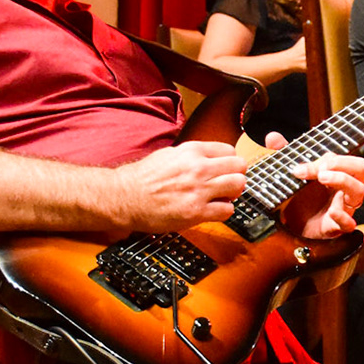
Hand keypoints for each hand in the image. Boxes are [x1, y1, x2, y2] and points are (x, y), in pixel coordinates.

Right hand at [114, 141, 247, 230]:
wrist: (124, 197)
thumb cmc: (143, 178)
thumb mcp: (170, 154)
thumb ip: (193, 155)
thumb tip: (213, 158)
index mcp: (192, 151)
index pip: (230, 150)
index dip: (230, 162)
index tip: (227, 169)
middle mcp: (198, 168)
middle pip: (239, 166)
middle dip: (236, 175)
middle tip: (227, 183)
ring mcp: (199, 190)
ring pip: (238, 185)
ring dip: (233, 192)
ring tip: (222, 196)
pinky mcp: (196, 212)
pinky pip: (227, 210)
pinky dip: (224, 211)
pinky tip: (213, 209)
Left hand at [267, 138, 363, 238]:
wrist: (293, 230)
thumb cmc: (300, 200)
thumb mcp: (291, 176)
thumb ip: (284, 155)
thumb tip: (272, 137)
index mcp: (335, 174)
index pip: (339, 158)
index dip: (321, 160)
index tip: (298, 168)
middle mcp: (343, 188)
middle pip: (360, 167)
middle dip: (342, 163)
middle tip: (320, 169)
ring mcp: (343, 207)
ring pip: (359, 190)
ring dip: (343, 181)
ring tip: (323, 178)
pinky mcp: (337, 227)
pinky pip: (349, 223)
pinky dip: (342, 217)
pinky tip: (331, 213)